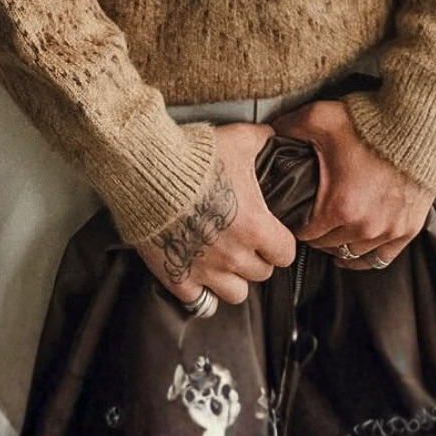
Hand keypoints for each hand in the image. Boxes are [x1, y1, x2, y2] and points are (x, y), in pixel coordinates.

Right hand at [135, 122, 295, 306]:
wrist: (149, 171)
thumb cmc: (196, 156)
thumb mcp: (237, 139)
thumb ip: (260, 139)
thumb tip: (271, 134)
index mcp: (255, 226)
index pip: (285, 254)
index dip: (280, 243)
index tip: (271, 233)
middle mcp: (234, 255)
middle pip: (261, 274)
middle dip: (256, 257)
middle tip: (245, 240)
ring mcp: (206, 270)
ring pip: (235, 294)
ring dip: (233, 278)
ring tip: (224, 260)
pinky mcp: (177, 276)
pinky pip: (198, 301)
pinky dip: (200, 290)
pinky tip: (197, 272)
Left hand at [271, 99, 434, 268]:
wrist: (414, 121)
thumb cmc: (367, 121)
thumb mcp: (318, 118)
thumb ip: (286, 129)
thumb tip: (264, 135)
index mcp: (339, 207)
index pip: (304, 234)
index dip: (295, 223)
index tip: (292, 214)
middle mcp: (364, 227)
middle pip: (327, 246)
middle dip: (316, 233)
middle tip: (310, 217)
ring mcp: (388, 231)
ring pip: (352, 253)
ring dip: (339, 244)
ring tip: (331, 230)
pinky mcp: (408, 229)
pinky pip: (381, 259)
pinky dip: (365, 257)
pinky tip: (354, 251)